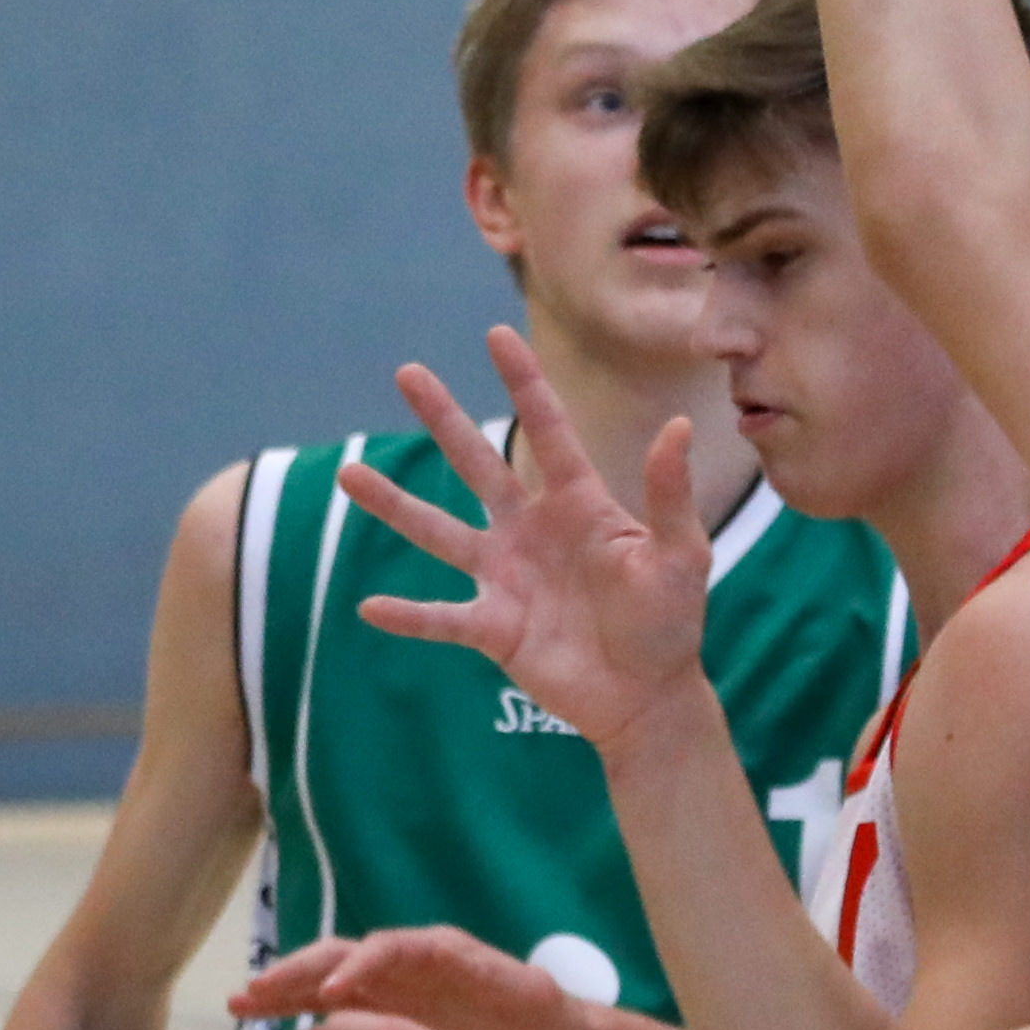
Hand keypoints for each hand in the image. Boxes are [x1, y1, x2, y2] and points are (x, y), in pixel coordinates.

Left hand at [233, 926, 588, 1029]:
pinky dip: (362, 964)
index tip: (241, 1014)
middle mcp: (400, 979)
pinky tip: (335, 991)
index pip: (320, 995)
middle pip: (325, 969)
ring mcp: (424, 962)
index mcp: (388, 1007)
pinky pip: (397, 948)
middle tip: (245, 997)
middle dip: (283, 980)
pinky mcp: (452, 952)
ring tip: (277, 987)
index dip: (281, 1001)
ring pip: (353, 951)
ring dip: (311, 968)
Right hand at [343, 326, 711, 744]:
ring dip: (394, 506)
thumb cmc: (669, 621)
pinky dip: (408, 616)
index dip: (524, 383)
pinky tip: (369, 606)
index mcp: (578, 503)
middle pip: (478, 464)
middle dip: (443, 419)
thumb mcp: (680, 555)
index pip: (548, 431)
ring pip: (439, 533)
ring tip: (349, 475)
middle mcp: (530, 530)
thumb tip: (681, 426)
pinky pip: (442, 618)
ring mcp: (505, 577)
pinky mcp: (493, 629)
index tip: (496, 334)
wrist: (648, 696)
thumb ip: (670, 496)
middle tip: (407, 373)